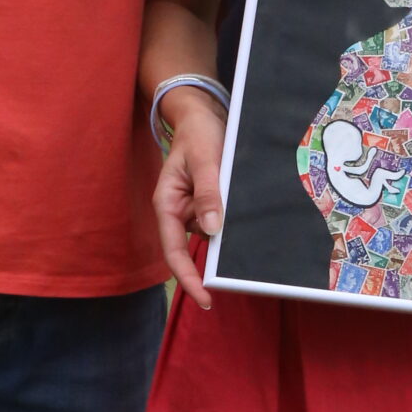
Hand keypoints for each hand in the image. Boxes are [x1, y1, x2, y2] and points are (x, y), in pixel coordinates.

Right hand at [154, 91, 227, 312]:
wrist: (203, 114)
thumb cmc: (198, 134)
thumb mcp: (205, 160)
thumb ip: (208, 193)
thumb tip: (212, 229)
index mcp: (167, 204)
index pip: (173, 250)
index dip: (187, 277)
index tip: (205, 297)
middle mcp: (178, 211)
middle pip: (191, 248)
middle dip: (208, 264)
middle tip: (230, 279)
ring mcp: (193, 208)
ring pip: (209, 234)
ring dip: (223, 240)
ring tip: (242, 241)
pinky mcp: (207, 202)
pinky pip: (218, 221)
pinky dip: (229, 226)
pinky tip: (244, 224)